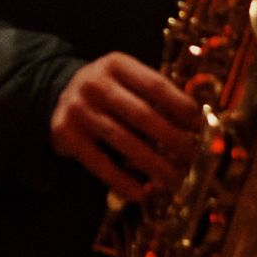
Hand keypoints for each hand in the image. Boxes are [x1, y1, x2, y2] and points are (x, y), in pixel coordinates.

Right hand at [50, 52, 200, 201]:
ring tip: (174, 180)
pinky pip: (99, 163)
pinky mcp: (65, 135)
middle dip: (172, 139)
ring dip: (153, 164)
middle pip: (142, 115)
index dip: (180, 106)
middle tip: (191, 158)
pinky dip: (122, 181)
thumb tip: (194, 124)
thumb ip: (154, 94)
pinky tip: (142, 193)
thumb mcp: (126, 79)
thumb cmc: (107, 90)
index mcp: (117, 64)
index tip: (198, 126)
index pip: (155, 85)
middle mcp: (95, 83)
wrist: (58, 95)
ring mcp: (79, 109)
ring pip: (123, 141)